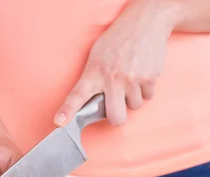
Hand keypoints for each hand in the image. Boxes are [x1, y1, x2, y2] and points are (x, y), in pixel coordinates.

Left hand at [54, 0, 177, 126]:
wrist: (145, 21)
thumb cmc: (118, 40)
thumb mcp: (97, 55)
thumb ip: (94, 79)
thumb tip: (91, 104)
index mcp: (94, 71)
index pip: (78, 95)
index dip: (68, 111)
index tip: (60, 122)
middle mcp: (112, 78)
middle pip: (116, 118)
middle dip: (118, 117)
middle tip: (117, 105)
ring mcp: (132, 79)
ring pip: (134, 107)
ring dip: (133, 97)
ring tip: (131, 78)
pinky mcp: (149, 77)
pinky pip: (148, 96)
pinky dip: (146, 89)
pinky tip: (142, 72)